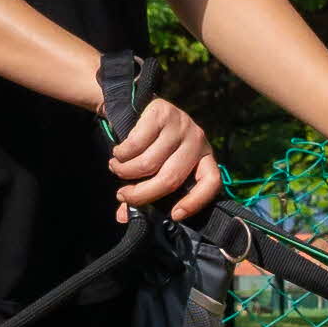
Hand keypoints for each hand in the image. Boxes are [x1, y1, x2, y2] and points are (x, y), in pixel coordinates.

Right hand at [103, 83, 226, 222]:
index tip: (174, 215)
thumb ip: (144, 193)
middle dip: (142, 193)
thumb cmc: (150, 147)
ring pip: (149, 163)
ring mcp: (181, 124)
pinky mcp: (161, 112)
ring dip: (125, 172)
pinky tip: (118, 154)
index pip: (211, 182)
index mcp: (204, 157)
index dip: (195, 202)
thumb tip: (123, 217)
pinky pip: (136, 144)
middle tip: (123, 196)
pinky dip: (121, 155)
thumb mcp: (154, 170)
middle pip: (171, 178)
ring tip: (117, 169)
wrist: (137, 109)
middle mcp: (197, 139)